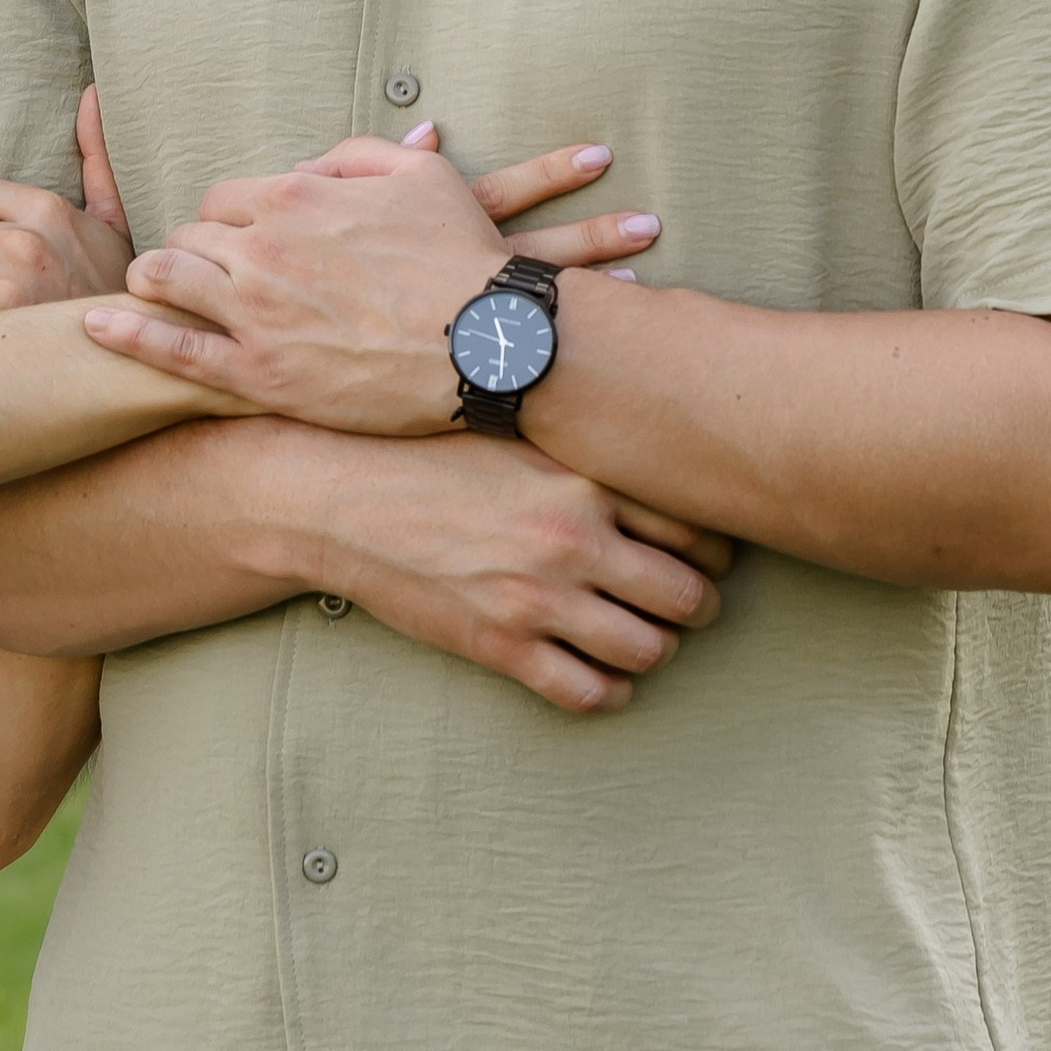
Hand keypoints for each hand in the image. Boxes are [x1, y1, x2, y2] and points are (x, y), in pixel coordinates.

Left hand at [84, 127, 658, 432]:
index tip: (237, 240)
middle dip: (191, 252)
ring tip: (150, 292)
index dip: (227, 219)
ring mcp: (258, 315)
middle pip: (190, 238)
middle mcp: (266, 250)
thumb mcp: (423, 177)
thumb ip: (359, 155)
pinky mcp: (261, 375)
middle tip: (200, 273)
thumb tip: (314, 165)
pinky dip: (128, 334)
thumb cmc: (464, 258)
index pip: (224, 198)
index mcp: (298, 196)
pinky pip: (174, 352)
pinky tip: (96, 324)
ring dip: (154, 282)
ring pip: (168, 282)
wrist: (494, 343)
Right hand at [294, 425, 731, 714]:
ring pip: (649, 651)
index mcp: (585, 478)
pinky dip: (607, 692)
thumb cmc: (428, 447)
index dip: (715, 547)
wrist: (335, 495)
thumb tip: (646, 357)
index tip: (701, 550)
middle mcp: (573, 540)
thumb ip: (585, 418)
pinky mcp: (500, 644)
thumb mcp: (514, 421)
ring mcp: (538, 598)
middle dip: (695, 604)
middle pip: (690, 595)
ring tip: (642, 636)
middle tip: (683, 601)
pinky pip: (587, 693)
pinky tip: (599, 675)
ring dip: (655, 649)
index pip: (699, 526)